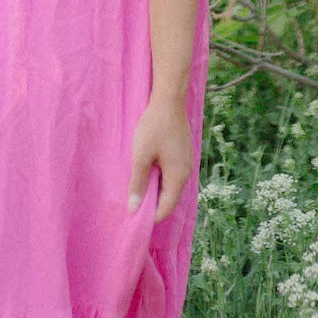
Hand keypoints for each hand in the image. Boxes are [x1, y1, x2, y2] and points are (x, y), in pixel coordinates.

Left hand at [127, 93, 192, 223]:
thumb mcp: (141, 156)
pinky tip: (146, 171)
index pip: (166, 208)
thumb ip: (137, 183)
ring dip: (155, 189)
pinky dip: (159, 178)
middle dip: (152, 203)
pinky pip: (171, 174)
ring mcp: (186, 162)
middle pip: (169, 198)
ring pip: (170, 185)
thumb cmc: (154, 127)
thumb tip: (133, 209)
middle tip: (132, 203)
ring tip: (136, 187)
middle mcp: (186, 173)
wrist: (169, 100)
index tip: (133, 217)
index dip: (150, 216)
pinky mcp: (182, 153)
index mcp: (178, 177)